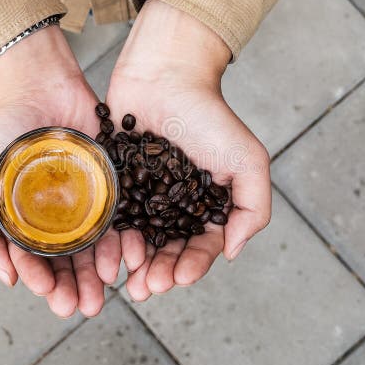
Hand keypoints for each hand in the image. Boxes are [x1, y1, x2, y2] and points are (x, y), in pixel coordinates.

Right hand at [0, 26, 120, 316]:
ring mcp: (89, 206)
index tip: (50, 294)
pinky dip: (126, 241)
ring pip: (98, 249)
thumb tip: (7, 279)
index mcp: (27, 228)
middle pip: (71, 265)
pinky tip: (127, 256)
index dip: (43, 283)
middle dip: (76, 289)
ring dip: (101, 273)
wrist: (36, 89)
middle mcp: (60, 223)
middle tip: (84, 307)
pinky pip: (124, 220)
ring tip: (106, 288)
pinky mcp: (114, 188)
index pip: (36, 265)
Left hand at [107, 0, 271, 300]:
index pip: (202, 246)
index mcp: (208, 204)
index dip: (193, 266)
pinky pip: (113, 218)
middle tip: (149, 288)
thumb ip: (253, 208)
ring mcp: (144, 196)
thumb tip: (232, 252)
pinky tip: (110, 255)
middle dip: (161, 274)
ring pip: (139, 241)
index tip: (181, 277)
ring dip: (137, 266)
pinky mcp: (116, 184)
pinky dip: (113, 240)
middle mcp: (176, 205)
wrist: (165, 76)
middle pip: (168, 251)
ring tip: (131, 281)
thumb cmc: (209, 116)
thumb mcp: (248, 160)